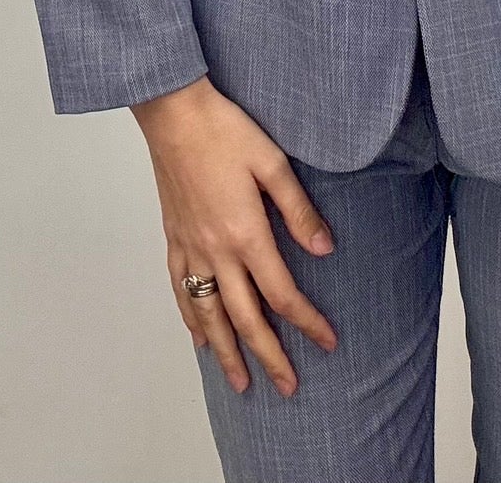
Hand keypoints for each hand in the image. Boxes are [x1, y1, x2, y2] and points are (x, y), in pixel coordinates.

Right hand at [131, 76, 338, 396]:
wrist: (174, 114)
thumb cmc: (225, 131)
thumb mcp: (273, 163)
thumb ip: (299, 209)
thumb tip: (324, 249)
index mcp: (245, 234)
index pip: (282, 294)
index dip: (307, 322)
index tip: (327, 342)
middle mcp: (215, 251)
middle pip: (245, 318)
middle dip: (269, 356)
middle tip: (287, 387)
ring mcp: (190, 248)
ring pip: (208, 315)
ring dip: (226, 353)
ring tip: (240, 382)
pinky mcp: (173, 239)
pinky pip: (181, 292)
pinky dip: (192, 321)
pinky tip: (200, 338)